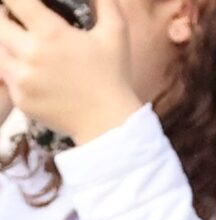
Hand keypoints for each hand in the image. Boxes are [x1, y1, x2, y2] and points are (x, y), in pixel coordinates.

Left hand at [0, 0, 141, 143]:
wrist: (110, 123)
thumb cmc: (114, 77)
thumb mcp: (116, 34)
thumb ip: (104, 2)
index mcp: (51, 34)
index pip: (15, 1)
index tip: (21, 3)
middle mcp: (30, 54)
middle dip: (6, 16)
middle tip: (19, 19)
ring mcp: (21, 78)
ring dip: (8, 42)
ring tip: (28, 46)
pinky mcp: (20, 98)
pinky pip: (6, 75)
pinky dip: (15, 68)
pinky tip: (36, 72)